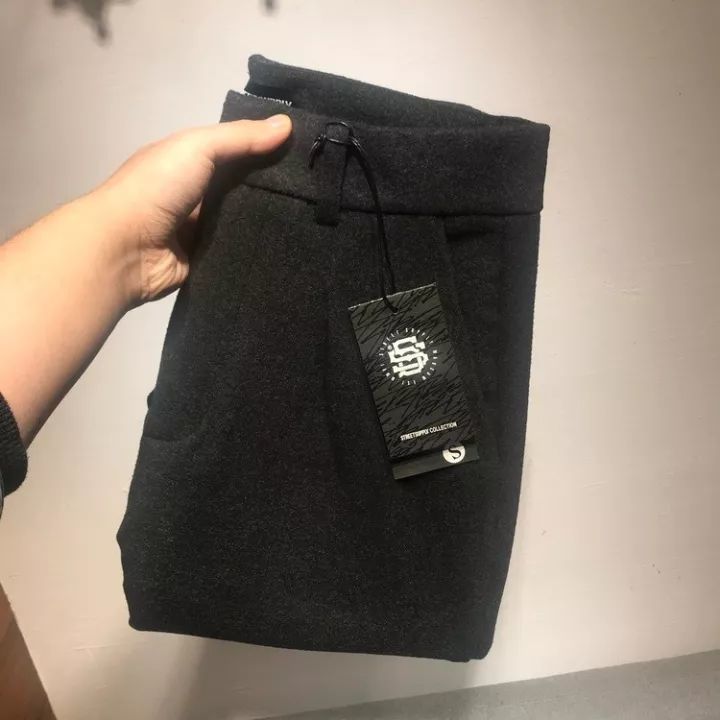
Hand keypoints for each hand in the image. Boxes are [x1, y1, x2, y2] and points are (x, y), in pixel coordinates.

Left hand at [96, 114, 291, 305]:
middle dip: (273, 186)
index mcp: (188, 161)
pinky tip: (288, 245)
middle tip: (317, 187)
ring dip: (268, 219)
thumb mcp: (198, 147)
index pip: (235, 150)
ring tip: (309, 217)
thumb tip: (288, 125)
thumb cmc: (156, 188)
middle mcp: (196, 192)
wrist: (126, 249)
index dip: (266, 147)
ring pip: (244, 220)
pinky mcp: (207, 259)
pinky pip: (238, 250)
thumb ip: (241, 138)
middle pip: (242, 186)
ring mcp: (201, 228)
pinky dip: (256, 248)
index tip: (306, 149)